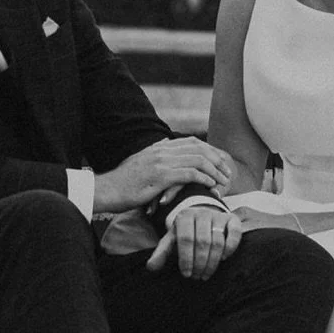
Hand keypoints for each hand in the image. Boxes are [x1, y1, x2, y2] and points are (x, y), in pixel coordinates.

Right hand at [93, 138, 233, 214]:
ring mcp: (160, 162)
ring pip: (197, 159)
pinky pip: (189, 173)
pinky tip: (210, 185)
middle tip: (227, 172)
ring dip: (214, 170)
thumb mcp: (139, 162)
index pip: (191, 142)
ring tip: (223, 181)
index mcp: (158, 147)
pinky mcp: (159, 176)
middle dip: (217, 159)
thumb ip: (154, 153)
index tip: (220, 162)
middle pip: (198, 148)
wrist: (106, 190)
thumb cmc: (122, 182)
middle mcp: (161, 150)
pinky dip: (203, 178)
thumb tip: (164, 142)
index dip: (210, 150)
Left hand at [147, 205, 243, 278]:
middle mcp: (202, 213)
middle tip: (197, 277)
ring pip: (218, 241)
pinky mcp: (232, 219)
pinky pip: (234, 233)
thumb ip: (161, 253)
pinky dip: (231, 247)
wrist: (203, 217)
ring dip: (213, 261)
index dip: (186, 258)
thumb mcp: (172, 240)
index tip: (186, 274)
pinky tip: (224, 259)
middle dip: (200, 263)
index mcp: (184, 216)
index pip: (185, 239)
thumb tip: (150, 268)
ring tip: (206, 274)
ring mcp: (218, 215)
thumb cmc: (186, 232)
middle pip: (202, 241)